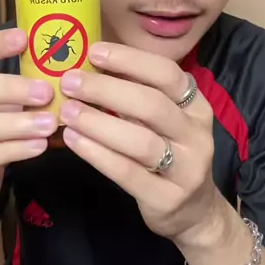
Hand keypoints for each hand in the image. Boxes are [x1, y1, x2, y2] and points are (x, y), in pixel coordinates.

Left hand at [60, 42, 215, 243]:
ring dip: (99, 123)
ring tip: (68, 112)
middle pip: (152, 104)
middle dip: (107, 89)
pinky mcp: (167, 198)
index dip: (130, 60)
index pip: (167, 73)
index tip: (94, 52)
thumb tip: (90, 65)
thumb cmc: (170, 154)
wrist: (194, 212)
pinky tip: (74, 141)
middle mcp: (196, 134)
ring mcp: (186, 168)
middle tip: (70, 82)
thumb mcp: (165, 121)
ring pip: (141, 141)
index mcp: (196, 106)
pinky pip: (128, 173)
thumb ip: (138, 95)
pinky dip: (98, 155)